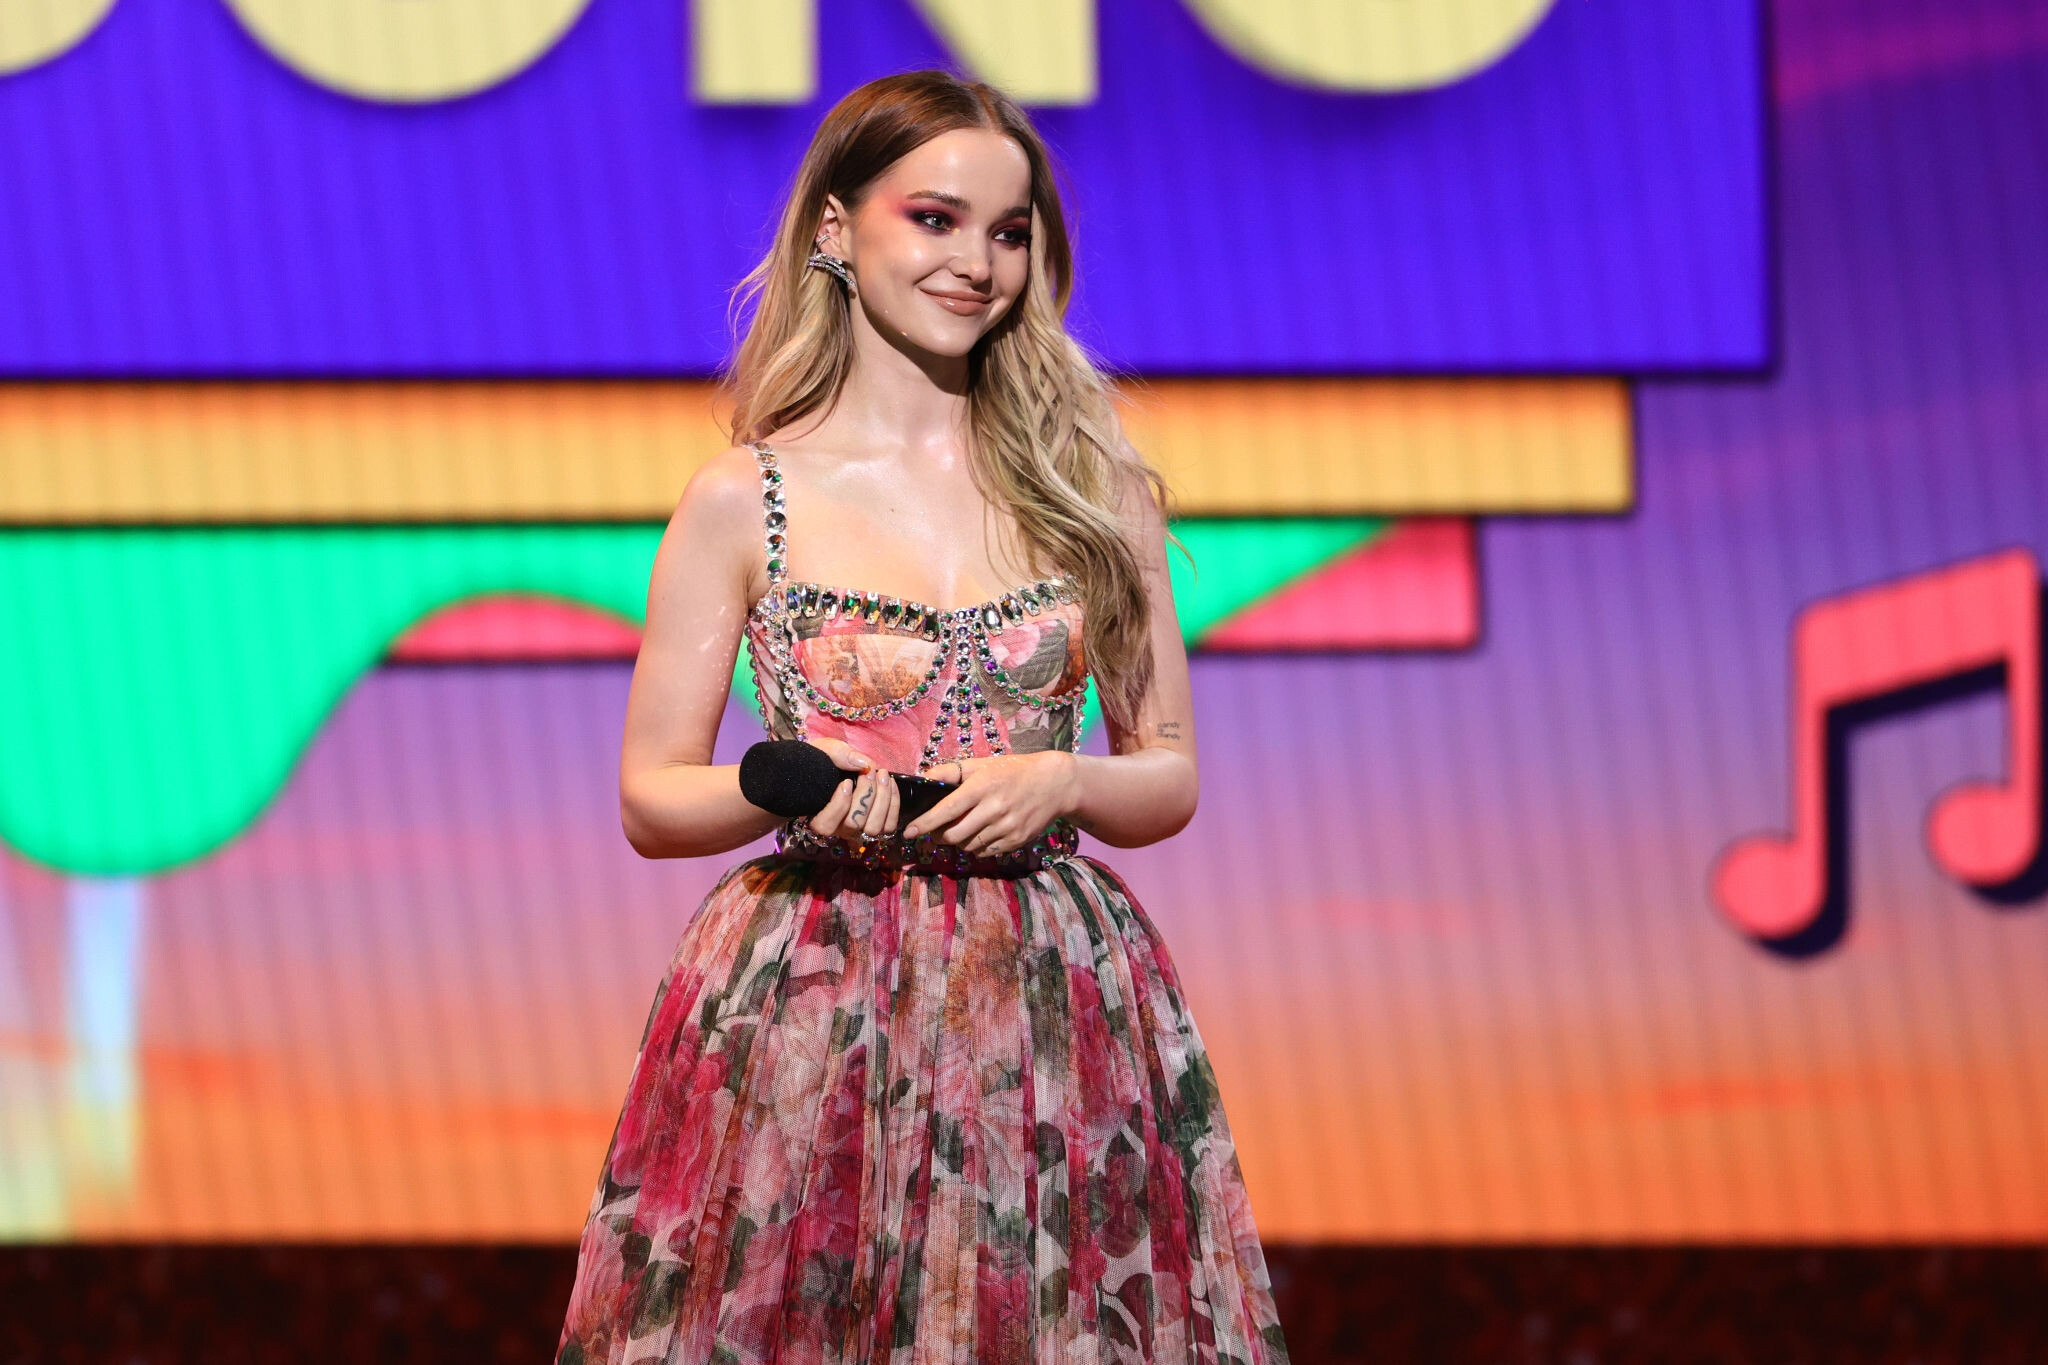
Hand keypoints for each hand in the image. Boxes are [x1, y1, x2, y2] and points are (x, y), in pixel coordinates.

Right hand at [801, 737, 899, 839]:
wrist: (830, 767)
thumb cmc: (822, 761)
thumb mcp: (824, 751)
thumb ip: (839, 755)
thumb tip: (865, 764)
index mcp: (816, 816)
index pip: (825, 826)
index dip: (839, 805)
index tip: (846, 782)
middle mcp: (837, 829)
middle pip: (853, 824)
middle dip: (865, 795)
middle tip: (869, 771)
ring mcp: (858, 830)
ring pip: (872, 828)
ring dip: (882, 799)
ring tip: (882, 775)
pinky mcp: (876, 827)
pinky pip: (888, 826)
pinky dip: (893, 804)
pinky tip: (890, 783)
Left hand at [902, 751, 1079, 856]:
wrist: (1054, 783)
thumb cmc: (1012, 771)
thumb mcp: (981, 765)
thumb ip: (950, 772)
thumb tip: (922, 778)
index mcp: (982, 787)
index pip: (946, 809)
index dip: (925, 823)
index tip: (909, 831)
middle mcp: (994, 809)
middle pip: (954, 834)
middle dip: (940, 836)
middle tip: (936, 831)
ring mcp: (1006, 827)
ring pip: (969, 846)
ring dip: (959, 841)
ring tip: (962, 829)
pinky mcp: (1016, 840)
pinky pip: (986, 852)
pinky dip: (977, 846)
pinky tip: (982, 833)